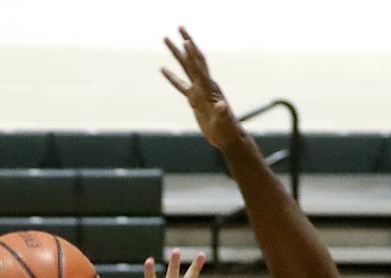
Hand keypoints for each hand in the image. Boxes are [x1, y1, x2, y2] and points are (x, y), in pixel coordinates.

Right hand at [162, 27, 243, 149]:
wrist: (228, 137)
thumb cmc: (227, 130)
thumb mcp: (224, 122)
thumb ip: (222, 113)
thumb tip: (222, 106)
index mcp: (210, 88)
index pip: (199, 68)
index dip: (192, 56)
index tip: (185, 41)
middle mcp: (204, 85)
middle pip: (193, 60)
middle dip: (186, 43)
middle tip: (178, 27)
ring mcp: (199, 91)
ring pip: (186, 68)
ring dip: (177, 53)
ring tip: (166, 39)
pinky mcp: (195, 100)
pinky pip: (181, 85)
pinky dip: (172, 77)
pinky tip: (163, 69)